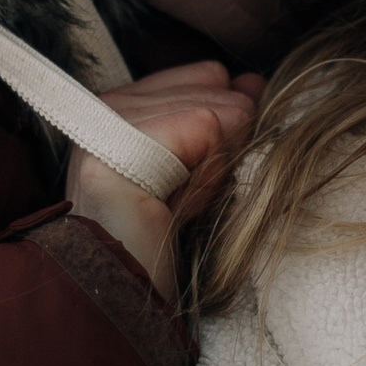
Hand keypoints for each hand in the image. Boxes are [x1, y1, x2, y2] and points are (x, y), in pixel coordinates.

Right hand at [67, 60, 263, 301]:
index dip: (222, 123)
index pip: (207, 73)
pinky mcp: (121, 138)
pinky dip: (209, 171)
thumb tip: (255, 80)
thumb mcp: (203, 166)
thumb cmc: (166, 239)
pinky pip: (210, 124)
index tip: (194, 177)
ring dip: (217, 163)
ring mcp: (110, 117)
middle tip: (183, 195)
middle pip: (218, 83)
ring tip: (177, 201)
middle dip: (223, 144)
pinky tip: (177, 202)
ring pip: (222, 105)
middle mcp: (110, 100)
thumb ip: (226, 118)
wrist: (128, 292)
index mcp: (125, 103)